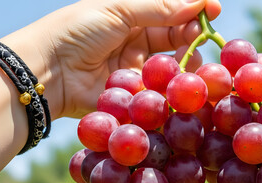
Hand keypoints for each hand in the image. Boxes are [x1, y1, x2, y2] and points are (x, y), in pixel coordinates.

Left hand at [1, 0, 220, 118]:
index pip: (170, 13)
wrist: (48, 69)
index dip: (192, 12)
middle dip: (191, 36)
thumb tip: (197, 3)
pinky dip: (172, 86)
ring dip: (185, 62)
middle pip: (175, 39)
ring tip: (189, 61)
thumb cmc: (78, 30)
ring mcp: (137, 70)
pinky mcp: (135, 94)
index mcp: (132, 18)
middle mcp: (137, 43)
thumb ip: (159, 8)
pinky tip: (181, 83)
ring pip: (171, 66)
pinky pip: (160, 89)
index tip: (213, 11)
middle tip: (200, 36)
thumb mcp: (118, 9)